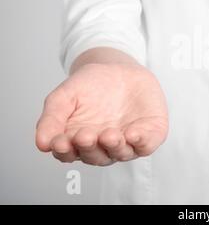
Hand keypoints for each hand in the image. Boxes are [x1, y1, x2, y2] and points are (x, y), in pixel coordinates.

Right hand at [36, 63, 168, 165]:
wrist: (120, 68)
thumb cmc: (91, 85)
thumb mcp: (65, 96)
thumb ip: (52, 117)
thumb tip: (41, 143)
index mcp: (79, 141)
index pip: (69, 153)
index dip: (64, 150)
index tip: (59, 142)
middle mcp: (103, 146)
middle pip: (95, 156)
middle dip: (90, 148)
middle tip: (85, 136)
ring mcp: (127, 141)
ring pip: (121, 153)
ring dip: (114, 146)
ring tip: (109, 135)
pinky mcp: (149, 134)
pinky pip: (146, 144)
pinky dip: (141, 142)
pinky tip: (133, 134)